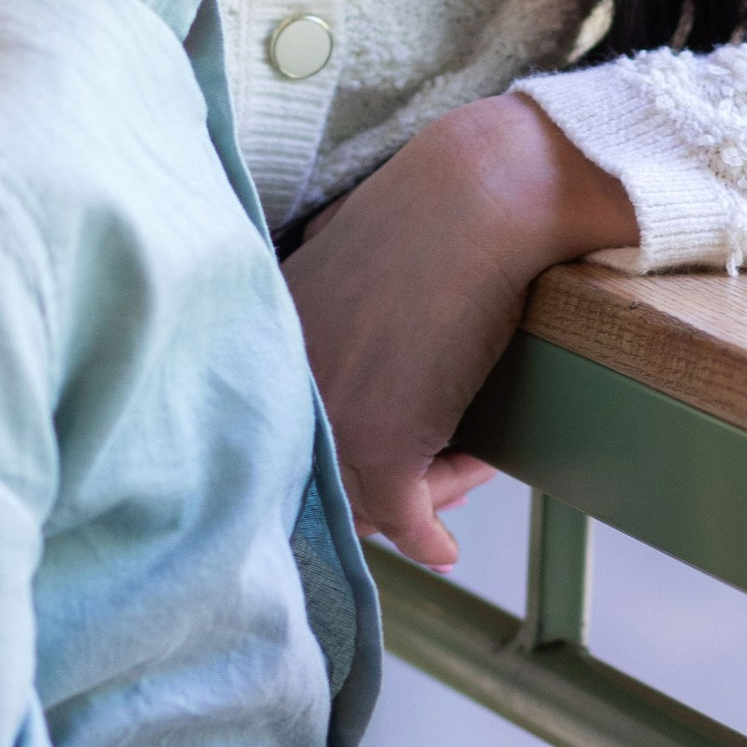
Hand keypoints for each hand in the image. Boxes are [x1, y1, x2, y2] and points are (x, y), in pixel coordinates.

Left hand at [283, 96, 633, 566]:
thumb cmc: (428, 215)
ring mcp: (330, 419)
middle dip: (380, 486)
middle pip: (322, 476)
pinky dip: (430, 536)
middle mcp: (285, 388)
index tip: (378, 460)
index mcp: (268, 343)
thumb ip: (328, 311)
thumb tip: (357, 341)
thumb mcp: (345, 264)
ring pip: (367, 500)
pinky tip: (445, 546)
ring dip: (424, 497)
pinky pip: (405, 517)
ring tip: (470, 465)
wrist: (478, 200)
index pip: (285, 433)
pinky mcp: (384, 444)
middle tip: (436, 472)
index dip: (333, 456)